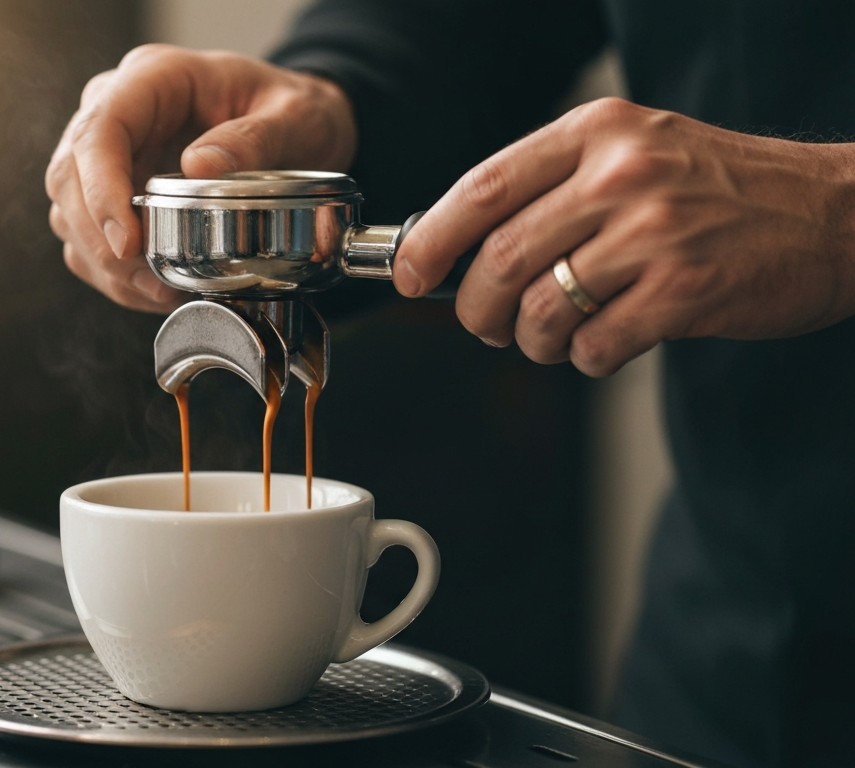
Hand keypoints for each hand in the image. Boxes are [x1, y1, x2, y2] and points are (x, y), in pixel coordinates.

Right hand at [46, 44, 356, 312]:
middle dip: (100, 239)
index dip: (99, 190)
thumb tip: (200, 167)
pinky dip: (113, 274)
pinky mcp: (112, 193)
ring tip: (158, 291)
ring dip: (105, 263)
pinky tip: (152, 289)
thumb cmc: (292, 111)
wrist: (297, 127)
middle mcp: (118, 110)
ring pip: (69, 213)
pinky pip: (89, 238)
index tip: (127, 242)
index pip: (99, 130)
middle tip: (147, 279)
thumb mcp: (297, 116)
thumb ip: (257, 138)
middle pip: (69, 176)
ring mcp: (110, 153)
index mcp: (154, 78)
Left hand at [396, 97, 854, 375]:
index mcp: (598, 134)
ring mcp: (656, 234)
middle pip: (501, 259)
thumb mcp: (636, 153)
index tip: (409, 274)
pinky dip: (585, 359)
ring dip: (532, 341)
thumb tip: (461, 244)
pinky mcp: (686, 291)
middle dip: (476, 309)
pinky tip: (604, 344)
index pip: (483, 188)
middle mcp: (623, 176)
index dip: (431, 239)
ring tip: (552, 337)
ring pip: (541, 311)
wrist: (833, 214)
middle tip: (485, 323)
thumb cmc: (721, 190)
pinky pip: (594, 345)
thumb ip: (554, 186)